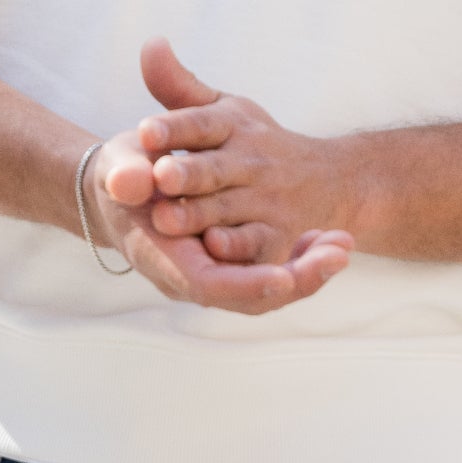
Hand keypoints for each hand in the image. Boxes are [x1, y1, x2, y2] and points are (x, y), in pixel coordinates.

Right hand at [83, 118, 351, 313]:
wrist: (124, 182)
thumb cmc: (122, 173)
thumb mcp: (118, 166)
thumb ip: (126, 174)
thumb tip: (131, 181)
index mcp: (162, 256)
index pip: (208, 284)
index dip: (247, 283)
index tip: (286, 276)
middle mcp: (190, 274)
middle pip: (248, 296)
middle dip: (296, 279)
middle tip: (338, 254)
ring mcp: (213, 270)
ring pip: (264, 289)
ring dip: (306, 271)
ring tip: (342, 244)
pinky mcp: (229, 260)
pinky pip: (267, 271)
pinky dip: (298, 260)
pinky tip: (325, 237)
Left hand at [136, 39, 355, 268]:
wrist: (327, 181)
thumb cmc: (254, 143)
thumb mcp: (222, 109)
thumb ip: (179, 86)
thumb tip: (150, 43)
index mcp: (233, 125)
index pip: (201, 123)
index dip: (174, 127)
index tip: (144, 131)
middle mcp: (251, 161)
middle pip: (213, 168)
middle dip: (187, 173)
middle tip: (157, 176)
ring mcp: (266, 199)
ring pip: (228, 208)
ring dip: (199, 214)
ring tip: (164, 218)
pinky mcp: (276, 235)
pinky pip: (255, 242)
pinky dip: (236, 247)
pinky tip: (211, 248)